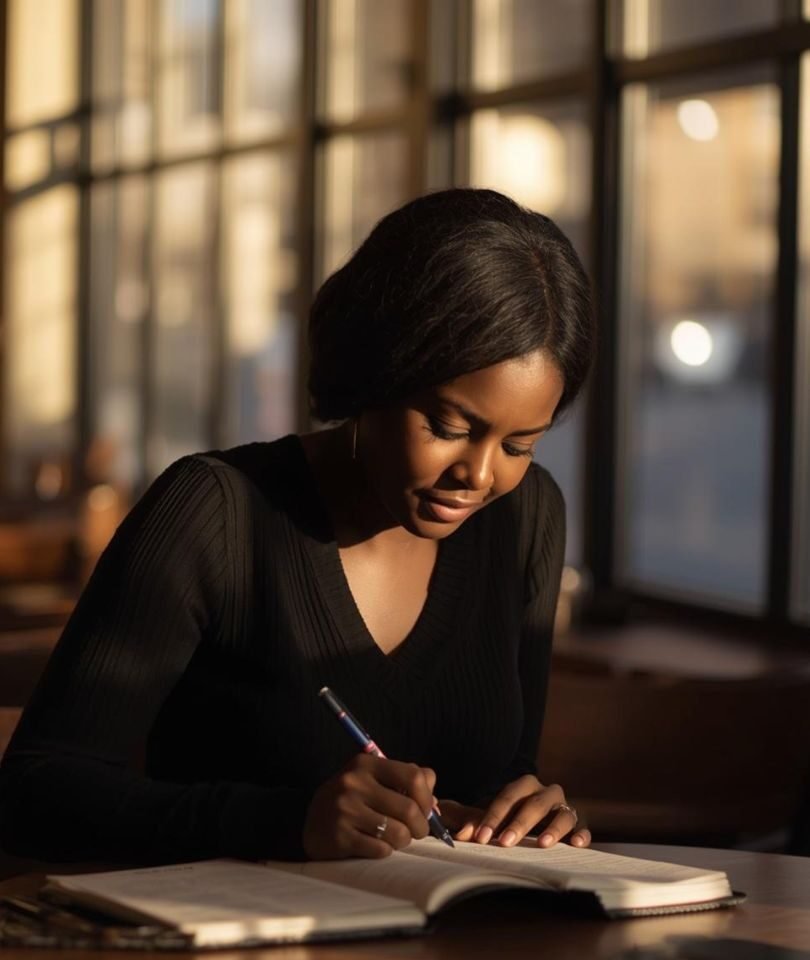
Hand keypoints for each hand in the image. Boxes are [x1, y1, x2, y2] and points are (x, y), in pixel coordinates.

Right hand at [302, 754, 436, 859]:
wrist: (312, 823)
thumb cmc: (353, 800)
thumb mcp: (374, 780)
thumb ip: (407, 780)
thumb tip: (434, 800)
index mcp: (366, 764)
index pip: (413, 776)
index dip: (427, 797)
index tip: (427, 810)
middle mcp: (354, 783)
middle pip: (410, 809)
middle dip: (420, 827)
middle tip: (416, 832)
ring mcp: (345, 810)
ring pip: (398, 833)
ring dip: (403, 840)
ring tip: (394, 837)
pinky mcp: (340, 836)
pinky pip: (381, 850)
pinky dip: (385, 851)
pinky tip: (374, 845)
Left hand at [442, 775, 590, 848]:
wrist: (537, 822)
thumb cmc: (510, 819)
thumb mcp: (492, 819)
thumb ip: (474, 823)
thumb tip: (462, 834)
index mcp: (523, 786)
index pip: (507, 798)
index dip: (492, 817)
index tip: (480, 837)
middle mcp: (546, 793)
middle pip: (534, 804)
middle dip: (518, 823)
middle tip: (504, 843)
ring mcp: (564, 808)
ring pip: (562, 814)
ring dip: (553, 828)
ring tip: (542, 844)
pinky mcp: (577, 825)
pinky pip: (583, 828)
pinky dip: (582, 834)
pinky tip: (577, 844)